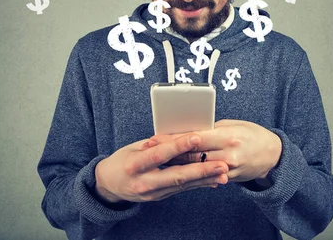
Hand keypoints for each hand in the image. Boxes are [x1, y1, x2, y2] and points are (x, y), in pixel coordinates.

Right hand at [94, 133, 229, 203]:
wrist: (109, 185)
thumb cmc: (122, 160)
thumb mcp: (133, 147)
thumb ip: (156, 143)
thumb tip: (179, 136)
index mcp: (135, 165)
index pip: (160, 155)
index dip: (179, 146)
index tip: (197, 138)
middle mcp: (145, 182)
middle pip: (177, 175)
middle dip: (202, 170)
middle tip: (221, 164)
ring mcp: (153, 193)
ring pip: (183, 185)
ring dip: (205, 179)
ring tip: (224, 173)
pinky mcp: (160, 197)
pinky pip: (182, 189)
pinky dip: (199, 185)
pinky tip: (214, 181)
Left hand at [143, 120, 281, 182]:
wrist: (273, 155)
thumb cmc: (253, 134)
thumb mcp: (233, 124)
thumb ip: (211, 128)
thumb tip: (189, 128)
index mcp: (228, 136)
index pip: (195, 138)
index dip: (173, 139)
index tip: (156, 138)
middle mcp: (228, 155)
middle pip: (192, 155)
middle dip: (169, 152)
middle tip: (149, 150)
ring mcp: (228, 170)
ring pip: (195, 167)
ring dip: (175, 164)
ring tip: (157, 161)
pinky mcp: (228, 179)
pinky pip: (205, 176)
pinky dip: (190, 172)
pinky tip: (176, 171)